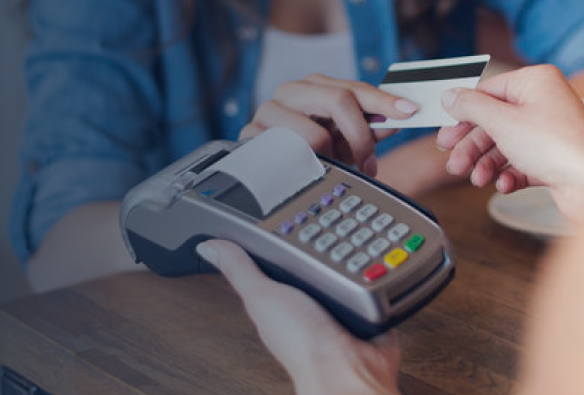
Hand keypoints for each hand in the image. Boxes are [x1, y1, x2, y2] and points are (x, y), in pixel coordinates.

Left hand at [196, 240, 401, 394]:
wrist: (347, 368)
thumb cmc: (302, 345)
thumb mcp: (262, 296)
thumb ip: (239, 270)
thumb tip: (209, 247)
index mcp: (276, 299)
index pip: (272, 259)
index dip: (276, 237)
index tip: (281, 214)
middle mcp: (306, 302)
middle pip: (310, 259)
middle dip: (320, 240)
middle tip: (325, 220)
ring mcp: (336, 306)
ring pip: (342, 266)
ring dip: (350, 255)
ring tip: (350, 240)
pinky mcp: (363, 308)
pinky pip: (370, 281)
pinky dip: (374, 272)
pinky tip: (371, 265)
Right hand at [241, 74, 416, 176]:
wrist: (262, 168)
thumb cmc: (306, 150)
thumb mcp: (342, 140)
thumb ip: (368, 128)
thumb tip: (396, 119)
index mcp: (313, 85)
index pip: (354, 88)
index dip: (384, 100)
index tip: (408, 112)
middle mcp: (290, 91)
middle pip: (338, 100)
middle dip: (361, 135)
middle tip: (369, 163)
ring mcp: (268, 110)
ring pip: (315, 133)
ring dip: (331, 156)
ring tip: (328, 167)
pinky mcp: (251, 135)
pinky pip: (289, 155)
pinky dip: (305, 166)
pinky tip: (305, 171)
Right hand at [436, 65, 583, 216]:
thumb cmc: (556, 147)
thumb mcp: (502, 121)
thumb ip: (471, 107)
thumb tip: (450, 96)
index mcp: (535, 82)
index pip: (487, 92)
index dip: (464, 115)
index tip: (447, 134)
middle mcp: (544, 103)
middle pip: (493, 122)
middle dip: (472, 147)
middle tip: (455, 163)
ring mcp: (549, 131)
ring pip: (504, 145)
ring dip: (486, 164)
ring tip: (477, 179)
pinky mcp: (553, 158)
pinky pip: (520, 163)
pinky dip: (508, 174)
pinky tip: (503, 184)